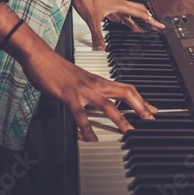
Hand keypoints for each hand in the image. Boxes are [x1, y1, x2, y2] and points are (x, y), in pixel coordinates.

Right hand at [21, 49, 157, 141]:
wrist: (41, 57)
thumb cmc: (58, 68)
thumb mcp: (81, 80)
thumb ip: (91, 91)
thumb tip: (96, 103)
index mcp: (100, 81)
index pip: (127, 89)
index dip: (141, 100)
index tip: (152, 110)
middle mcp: (96, 84)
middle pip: (125, 93)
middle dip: (140, 107)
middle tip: (149, 119)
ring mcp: (83, 90)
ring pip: (107, 104)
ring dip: (120, 118)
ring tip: (128, 131)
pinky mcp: (69, 95)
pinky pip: (80, 114)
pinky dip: (87, 127)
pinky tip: (91, 137)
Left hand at [72, 0, 164, 50]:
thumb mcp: (91, 20)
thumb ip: (97, 36)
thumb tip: (101, 50)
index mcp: (121, 6)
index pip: (142, 14)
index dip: (152, 21)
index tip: (161, 26)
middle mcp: (119, 4)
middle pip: (139, 12)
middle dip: (148, 20)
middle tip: (155, 28)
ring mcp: (114, 5)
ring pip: (130, 13)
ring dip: (136, 21)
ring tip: (141, 30)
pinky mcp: (107, 6)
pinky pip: (120, 14)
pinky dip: (125, 20)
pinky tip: (123, 23)